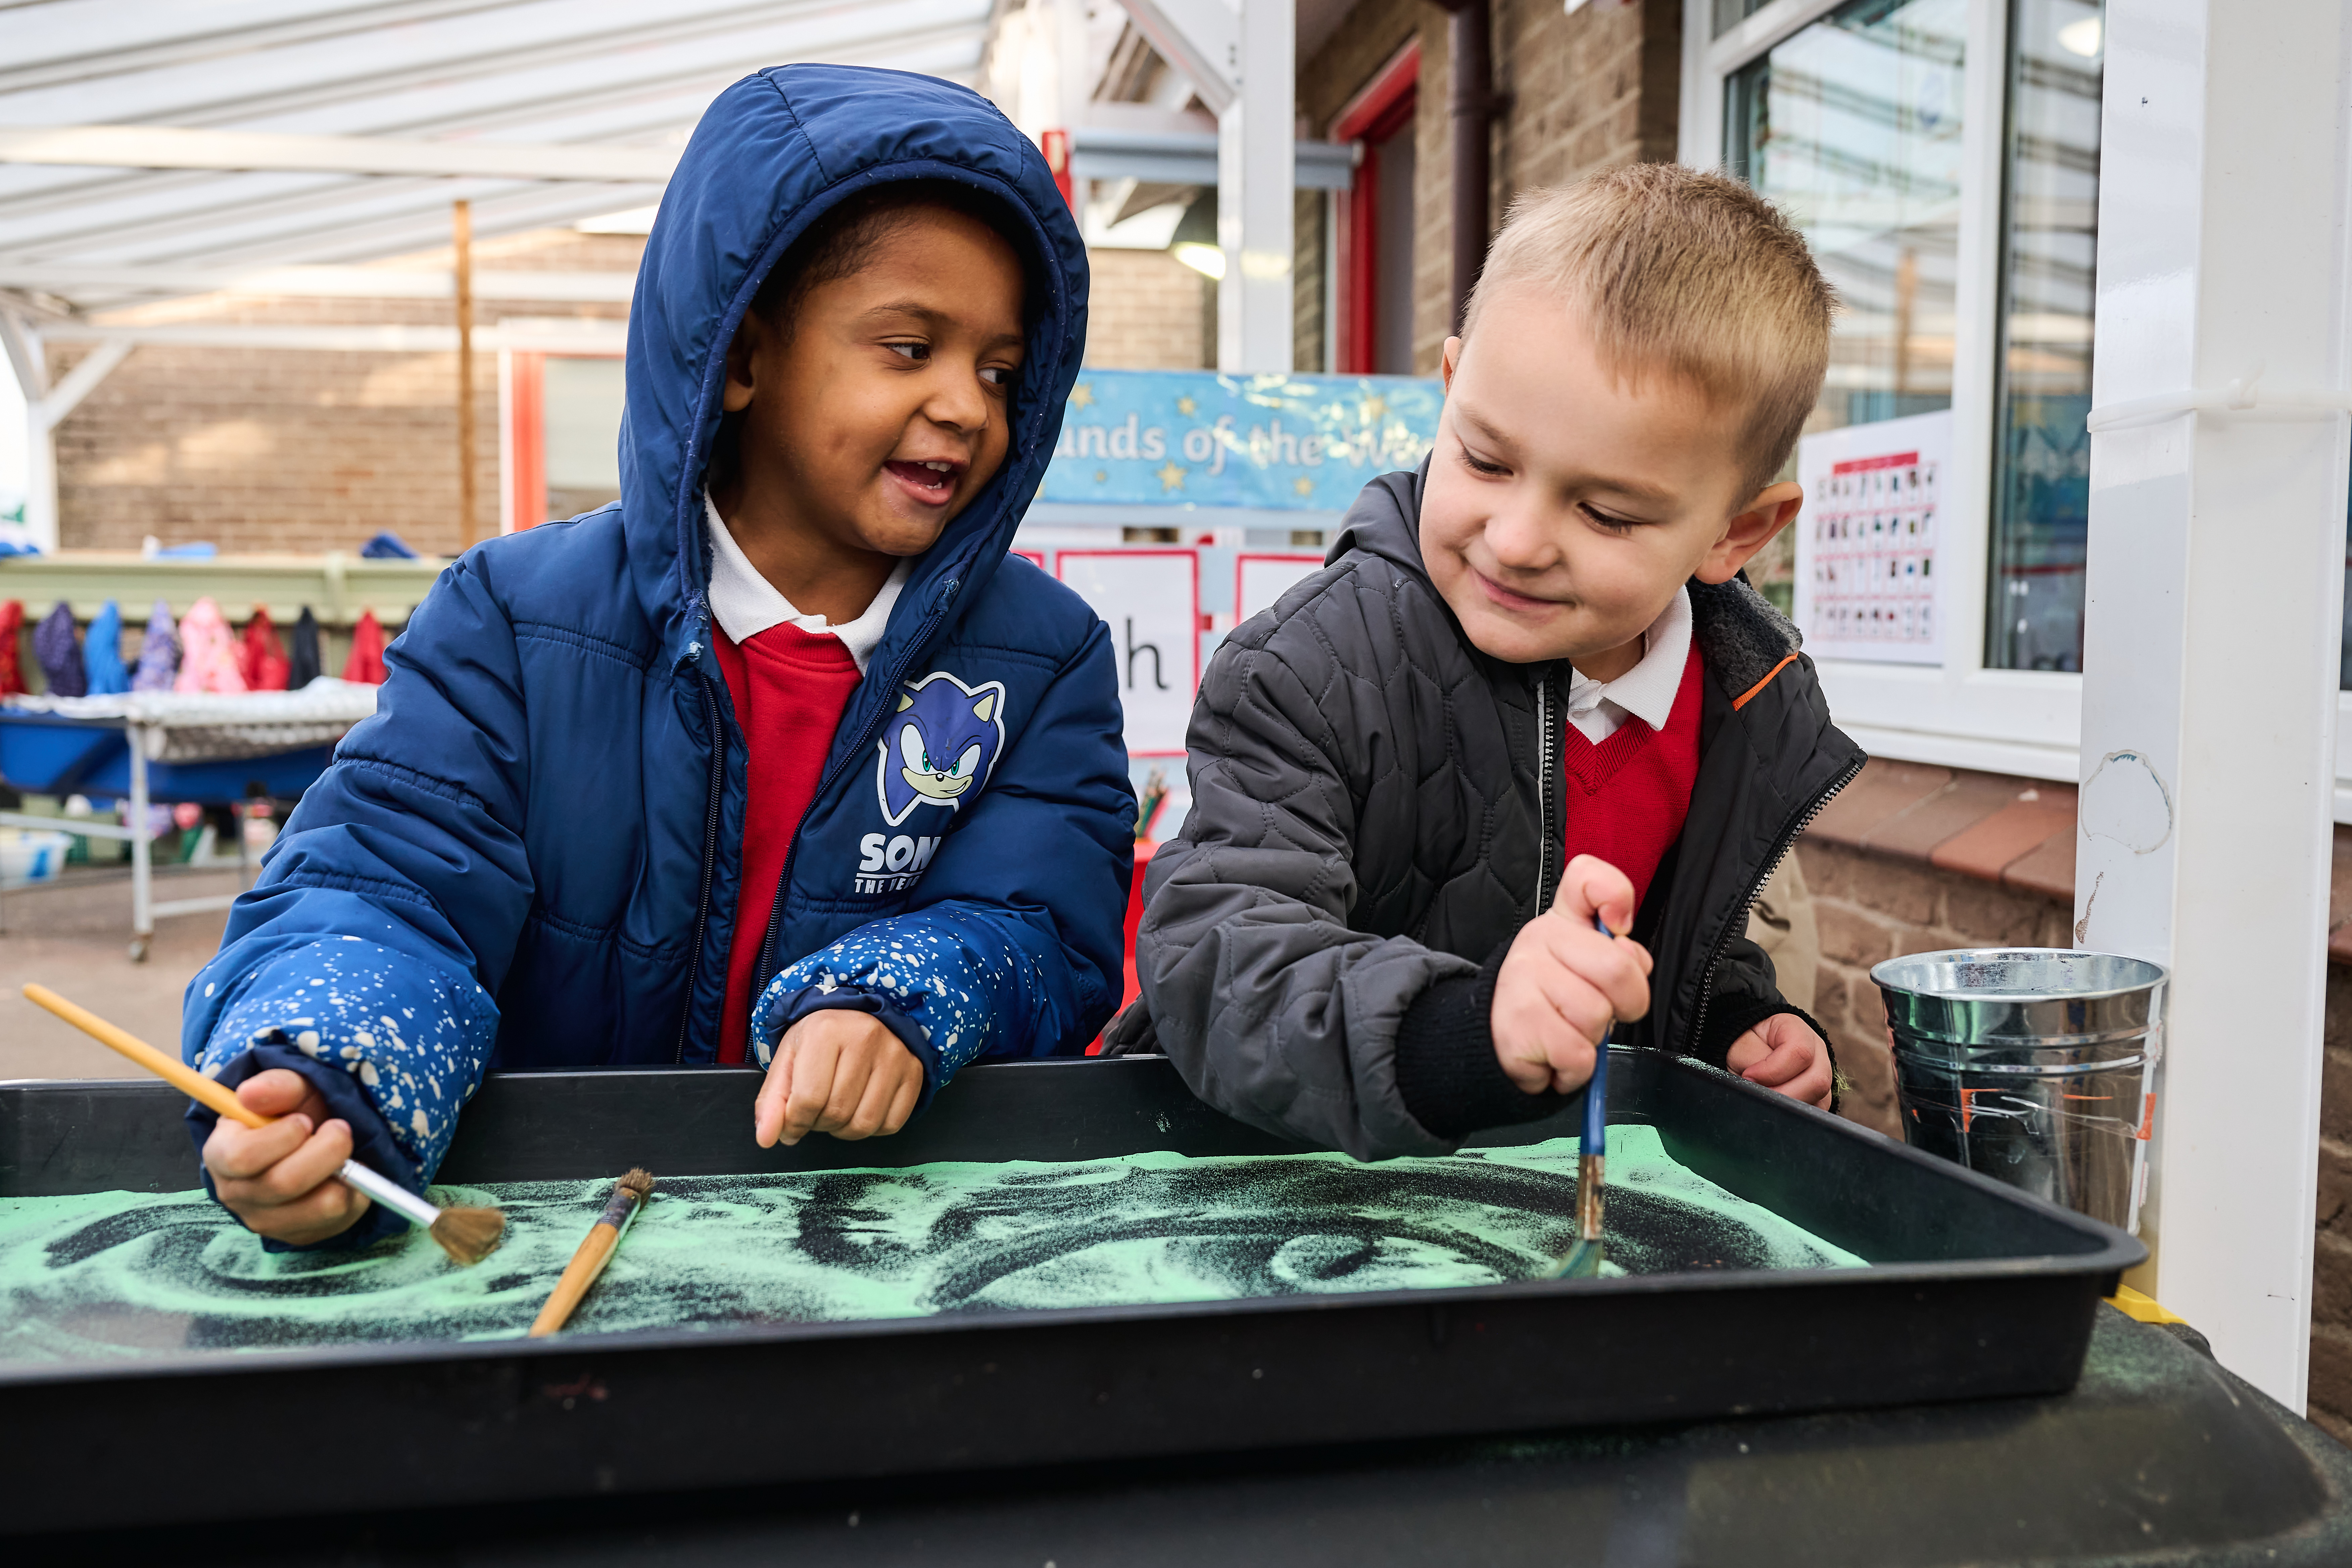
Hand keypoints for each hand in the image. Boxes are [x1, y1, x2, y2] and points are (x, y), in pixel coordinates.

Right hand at [201, 1068, 370, 1244]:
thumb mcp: (288, 1090)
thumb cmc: (293, 1113)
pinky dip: (356, 1192)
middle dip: (326, 1150)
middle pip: (284, 1184)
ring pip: (319, 1206)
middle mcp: (238, 1194)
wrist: (308, 1143)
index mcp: (222, 1154)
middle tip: (340, 1128)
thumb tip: (251, 1093)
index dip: (282, 1137)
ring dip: (344, 1172)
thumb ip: (274, 1086)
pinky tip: (347, 1173)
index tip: (305, 1120)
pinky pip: (341, 1218)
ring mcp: (268, 1220)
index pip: (243, 1157)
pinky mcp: (300, 1235)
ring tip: (345, 1152)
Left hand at [754, 1010, 925, 1147]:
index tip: (792, 1122)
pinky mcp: (914, 1071)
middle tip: (816, 1112)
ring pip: (865, 1123)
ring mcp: (895, 1055)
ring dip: (844, 1130)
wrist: (861, 1015)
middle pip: (837, 1113)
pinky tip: (861, 1109)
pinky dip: (872, 1128)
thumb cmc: (820, 1040)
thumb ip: (772, 1101)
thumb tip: (766, 1138)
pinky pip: (892, 1123)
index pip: (808, 1099)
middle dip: (819, 1124)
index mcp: (826, 1031)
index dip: (795, 1122)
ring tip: (837, 1112)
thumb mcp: (788, 1060)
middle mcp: (865, 1038)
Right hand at [1490, 854, 1653, 1095]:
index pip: (1587, 878)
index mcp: (1561, 921)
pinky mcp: (1517, 1024)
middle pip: (1617, 968)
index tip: (1619, 925)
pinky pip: (1577, 1054)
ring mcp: (1522, 979)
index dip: (1616, 896)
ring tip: (1568, 1034)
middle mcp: (1537, 939)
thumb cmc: (1553, 1006)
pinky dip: (1575, 1070)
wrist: (1493, 1044)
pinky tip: (1553, 1057)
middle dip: (1628, 1003)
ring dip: (1593, 1040)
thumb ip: (1620, 957)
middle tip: (1606, 1012)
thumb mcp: (1587, 973)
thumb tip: (1631, 958)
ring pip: (1597, 1017)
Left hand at [1725, 1011, 1833, 1108]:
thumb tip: (1760, 1083)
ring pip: (1820, 1100)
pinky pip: (1815, 1110)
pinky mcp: (1821, 1095)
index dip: (1772, 1071)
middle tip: (1757, 1094)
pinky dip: (1794, 1113)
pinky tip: (1776, 1105)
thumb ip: (1752, 1059)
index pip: (1800, 1053)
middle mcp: (1818, 1052)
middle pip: (1817, 1081)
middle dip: (1782, 1094)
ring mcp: (1822, 1075)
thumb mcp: (1742, 1044)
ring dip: (1788, 1105)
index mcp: (1798, 1031)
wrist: (1750, 1048)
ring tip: (1765, 1098)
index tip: (1748, 1076)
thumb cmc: (1746, 1043)